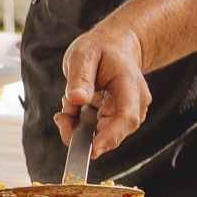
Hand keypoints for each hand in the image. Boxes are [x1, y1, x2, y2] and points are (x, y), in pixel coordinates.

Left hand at [58, 23, 149, 157]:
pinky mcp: (115, 117)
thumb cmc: (100, 48)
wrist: (114, 46)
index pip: (126, 116)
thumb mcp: (83, 54)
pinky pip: (96, 129)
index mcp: (129, 84)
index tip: (93, 149)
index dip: (111, 136)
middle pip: (115, 131)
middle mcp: (134, 102)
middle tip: (62, 118)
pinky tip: (72, 108)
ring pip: (102, 133)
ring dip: (78, 127)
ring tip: (68, 106)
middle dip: (84, 134)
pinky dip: (79, 124)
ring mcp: (126, 111)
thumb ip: (80, 77)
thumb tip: (76, 99)